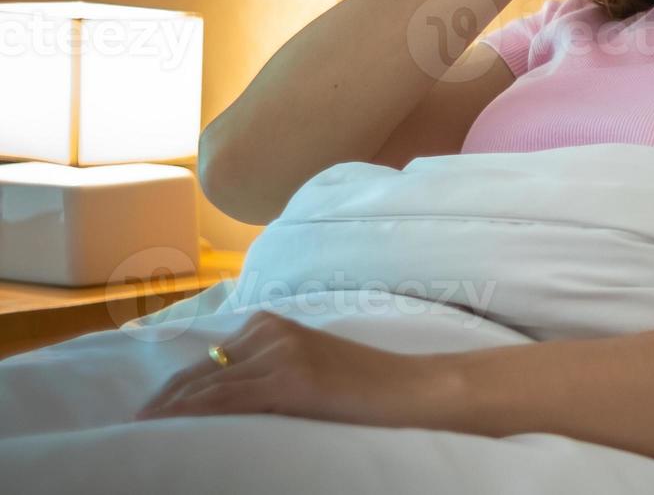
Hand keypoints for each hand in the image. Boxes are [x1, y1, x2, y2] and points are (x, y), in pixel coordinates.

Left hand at [136, 311, 462, 429]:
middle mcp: (272, 331)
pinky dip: (192, 415)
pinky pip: (227, 399)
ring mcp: (281, 352)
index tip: (148, 411)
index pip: (209, 359)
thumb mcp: (312, 370)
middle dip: (164, 401)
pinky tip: (170, 428)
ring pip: (206, 386)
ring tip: (143, 433)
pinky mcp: (290, 378)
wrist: (415, 390)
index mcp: (275, 325)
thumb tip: (225, 399)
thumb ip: (272, 372)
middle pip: (200, 370)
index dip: (174, 388)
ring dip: (171, 412)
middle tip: (134, 427)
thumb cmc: (369, 389)